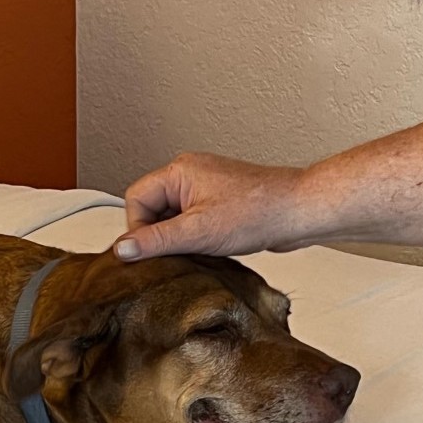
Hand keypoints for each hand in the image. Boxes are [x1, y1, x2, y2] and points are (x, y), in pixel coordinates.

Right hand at [116, 153, 306, 259]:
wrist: (300, 212)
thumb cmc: (260, 211)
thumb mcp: (198, 232)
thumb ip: (155, 241)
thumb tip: (123, 248)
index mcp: (179, 171)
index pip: (135, 199)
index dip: (138, 229)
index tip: (151, 251)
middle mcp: (189, 174)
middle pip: (151, 208)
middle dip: (161, 234)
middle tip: (180, 251)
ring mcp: (205, 187)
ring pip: (172, 217)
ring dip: (180, 238)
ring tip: (201, 247)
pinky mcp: (218, 202)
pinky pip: (191, 220)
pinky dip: (195, 237)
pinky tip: (211, 246)